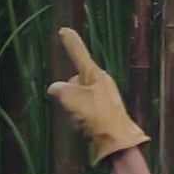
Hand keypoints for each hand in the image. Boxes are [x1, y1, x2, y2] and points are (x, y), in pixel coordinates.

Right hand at [41, 29, 151, 159]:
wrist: (117, 143)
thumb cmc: (98, 116)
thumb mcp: (73, 99)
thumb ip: (61, 89)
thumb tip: (55, 88)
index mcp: (96, 75)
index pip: (79, 54)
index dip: (71, 43)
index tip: (64, 30)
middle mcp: (100, 84)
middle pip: (72, 85)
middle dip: (68, 98)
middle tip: (79, 109)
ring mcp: (101, 100)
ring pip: (74, 102)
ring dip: (74, 113)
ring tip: (85, 122)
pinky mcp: (101, 115)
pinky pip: (80, 116)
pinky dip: (80, 124)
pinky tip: (87, 131)